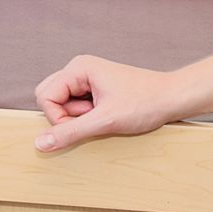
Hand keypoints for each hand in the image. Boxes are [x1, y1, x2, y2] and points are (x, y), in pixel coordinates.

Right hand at [32, 55, 182, 152]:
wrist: (172, 98)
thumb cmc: (144, 103)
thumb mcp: (105, 121)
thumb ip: (70, 132)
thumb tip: (39, 144)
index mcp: (78, 68)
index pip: (45, 96)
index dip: (58, 118)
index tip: (83, 125)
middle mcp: (79, 69)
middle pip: (50, 98)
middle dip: (66, 116)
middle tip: (92, 119)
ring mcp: (86, 79)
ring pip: (63, 104)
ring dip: (78, 118)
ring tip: (104, 116)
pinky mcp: (94, 89)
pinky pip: (76, 106)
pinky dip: (87, 117)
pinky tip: (106, 116)